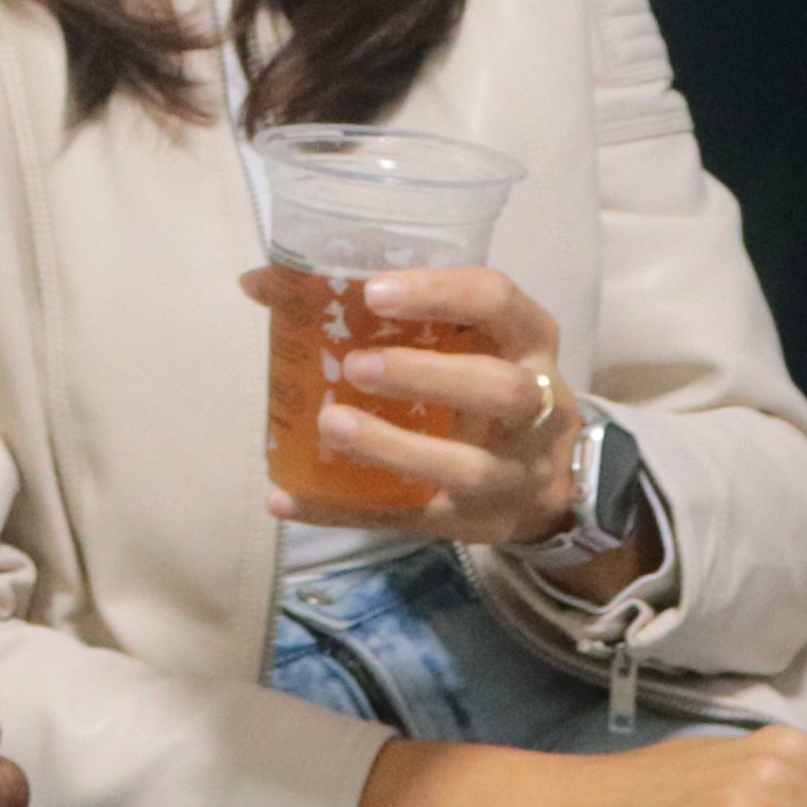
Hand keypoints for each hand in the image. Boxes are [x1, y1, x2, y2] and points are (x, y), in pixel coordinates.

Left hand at [249, 266, 638, 585]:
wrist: (546, 483)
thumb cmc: (482, 383)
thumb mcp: (466, 338)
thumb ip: (385, 310)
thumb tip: (260, 284)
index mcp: (528, 342)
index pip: (499, 302)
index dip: (441, 294)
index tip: (376, 293)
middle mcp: (533, 408)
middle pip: (498, 389)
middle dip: (426, 375)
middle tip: (355, 365)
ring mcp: (506, 473)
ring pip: (464, 467)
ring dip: (393, 447)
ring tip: (330, 424)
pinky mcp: (467, 523)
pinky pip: (403, 519)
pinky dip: (340, 510)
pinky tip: (286, 496)